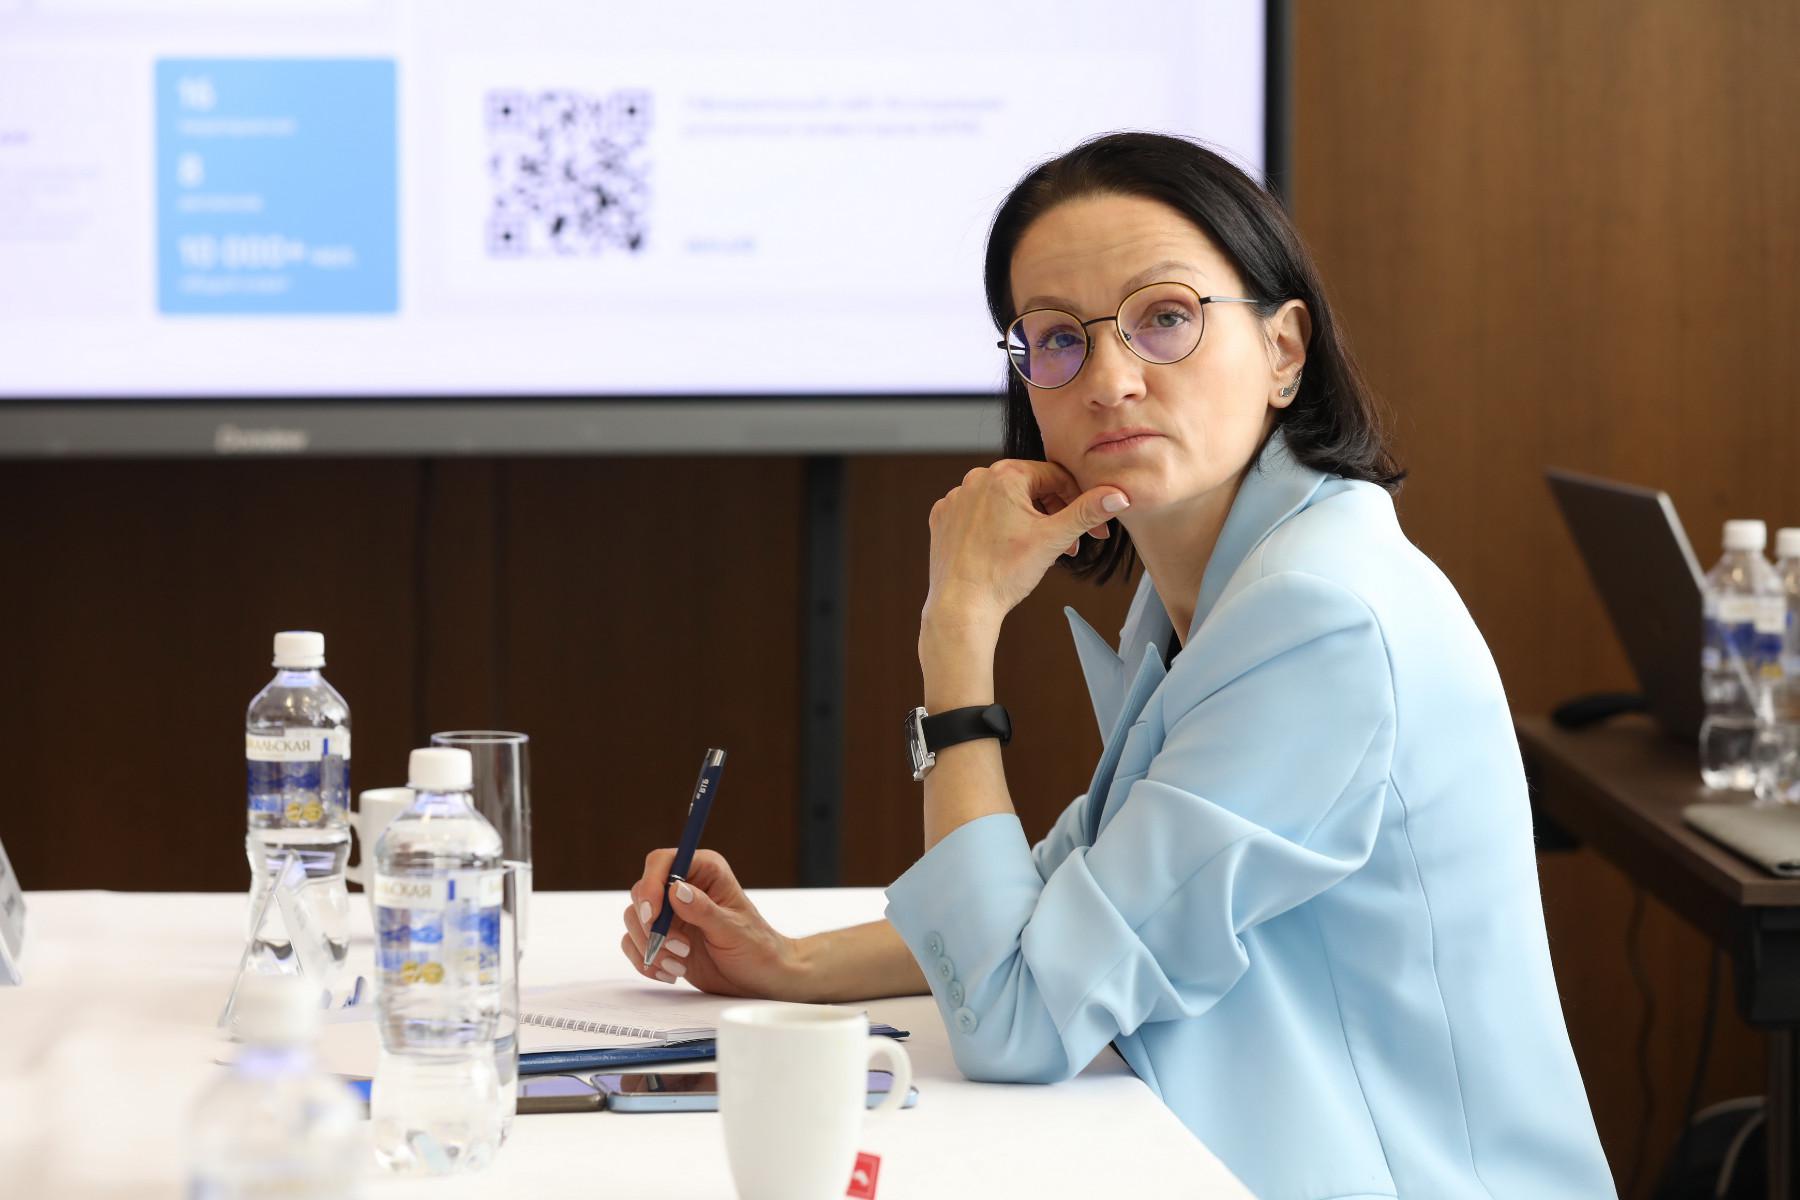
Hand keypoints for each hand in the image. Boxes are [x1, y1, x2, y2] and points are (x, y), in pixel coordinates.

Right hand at [620, 848, 802, 999]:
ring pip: (635, 920)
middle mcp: (684, 888)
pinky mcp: (662, 938)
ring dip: (650, 947)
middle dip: (652, 926)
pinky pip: (634, 944)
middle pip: (642, 892)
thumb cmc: (756, 948)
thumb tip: (675, 890)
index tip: (653, 915)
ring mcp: (671, 914)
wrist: (759, 979)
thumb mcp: (732, 930)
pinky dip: (646, 962)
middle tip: (680, 948)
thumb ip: (703, 910)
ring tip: (679, 966)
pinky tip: (671, 973)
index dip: (651, 884)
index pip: (663, 862)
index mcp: (705, 871)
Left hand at [924, 459, 1128, 631]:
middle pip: (1029, 489)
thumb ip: (1087, 512)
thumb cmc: (1004, 573)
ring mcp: (955, 498)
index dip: (1079, 502)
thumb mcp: (1054, 538)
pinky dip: (995, 527)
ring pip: (1003, 502)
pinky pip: (978, 514)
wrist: (961, 606)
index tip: (1092, 530)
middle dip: (1053, 515)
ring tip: (1039, 551)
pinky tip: (1004, 548)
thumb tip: (1118, 495)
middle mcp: (975, 479)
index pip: (1055, 477)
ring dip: (1026, 521)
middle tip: (1069, 545)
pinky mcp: (943, 518)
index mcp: (1004, 474)